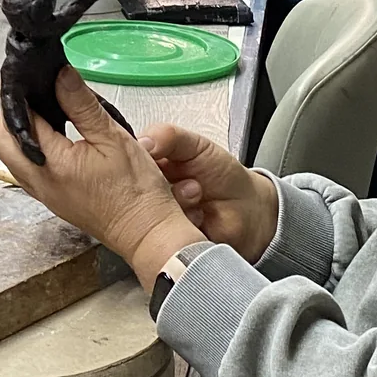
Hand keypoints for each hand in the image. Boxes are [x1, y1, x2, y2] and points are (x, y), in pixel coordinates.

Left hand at [0, 69, 195, 290]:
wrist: (147, 233)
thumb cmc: (136, 192)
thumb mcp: (112, 138)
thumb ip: (82, 105)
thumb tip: (61, 75)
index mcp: (51, 165)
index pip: (18, 121)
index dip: (19, 95)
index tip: (26, 76)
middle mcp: (40, 183)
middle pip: (3, 142)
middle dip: (11, 114)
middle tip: (33, 93)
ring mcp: (45, 195)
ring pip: (14, 157)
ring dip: (21, 133)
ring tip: (46, 110)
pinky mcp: (55, 200)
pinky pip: (29, 170)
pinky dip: (33, 149)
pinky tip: (56, 137)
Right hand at [139, 125, 279, 263]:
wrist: (249, 211)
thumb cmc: (223, 176)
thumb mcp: (197, 146)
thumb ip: (169, 136)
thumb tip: (143, 140)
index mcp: (151, 165)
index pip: (127, 160)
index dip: (134, 158)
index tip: (148, 155)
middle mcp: (149, 192)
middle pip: (132, 187)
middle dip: (156, 180)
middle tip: (175, 175)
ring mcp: (157, 218)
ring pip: (148, 210)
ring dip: (175, 199)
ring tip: (195, 193)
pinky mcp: (166, 240)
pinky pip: (162, 233)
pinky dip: (183, 221)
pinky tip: (198, 215)